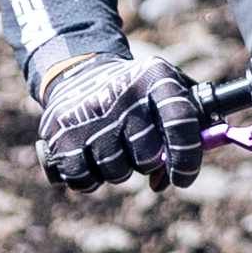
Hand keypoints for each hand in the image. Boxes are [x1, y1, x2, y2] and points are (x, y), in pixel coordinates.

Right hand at [31, 49, 208, 190]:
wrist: (79, 72)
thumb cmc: (139, 94)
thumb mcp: (170, 90)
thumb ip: (192, 126)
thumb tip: (179, 173)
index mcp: (157, 78)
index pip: (181, 122)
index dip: (187, 158)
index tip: (182, 178)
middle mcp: (122, 93)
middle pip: (146, 157)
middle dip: (147, 163)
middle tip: (139, 148)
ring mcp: (88, 113)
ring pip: (116, 172)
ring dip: (118, 170)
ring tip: (112, 145)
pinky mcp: (59, 133)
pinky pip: (83, 180)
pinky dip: (89, 179)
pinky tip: (90, 156)